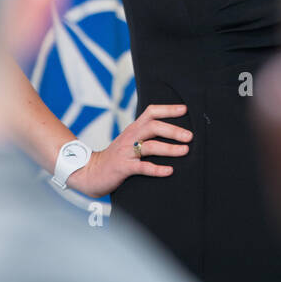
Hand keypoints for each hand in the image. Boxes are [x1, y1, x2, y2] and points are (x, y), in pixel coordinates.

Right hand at [68, 104, 191, 195]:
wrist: (91, 172)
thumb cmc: (116, 157)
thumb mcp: (129, 141)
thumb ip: (145, 135)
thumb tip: (173, 132)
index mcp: (133, 129)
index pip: (151, 112)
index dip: (168, 109)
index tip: (184, 110)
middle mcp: (129, 137)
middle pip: (153, 126)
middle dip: (173, 130)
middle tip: (189, 136)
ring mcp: (126, 152)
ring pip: (150, 146)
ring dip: (169, 148)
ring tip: (185, 151)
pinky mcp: (123, 168)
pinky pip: (142, 167)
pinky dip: (157, 169)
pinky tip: (169, 171)